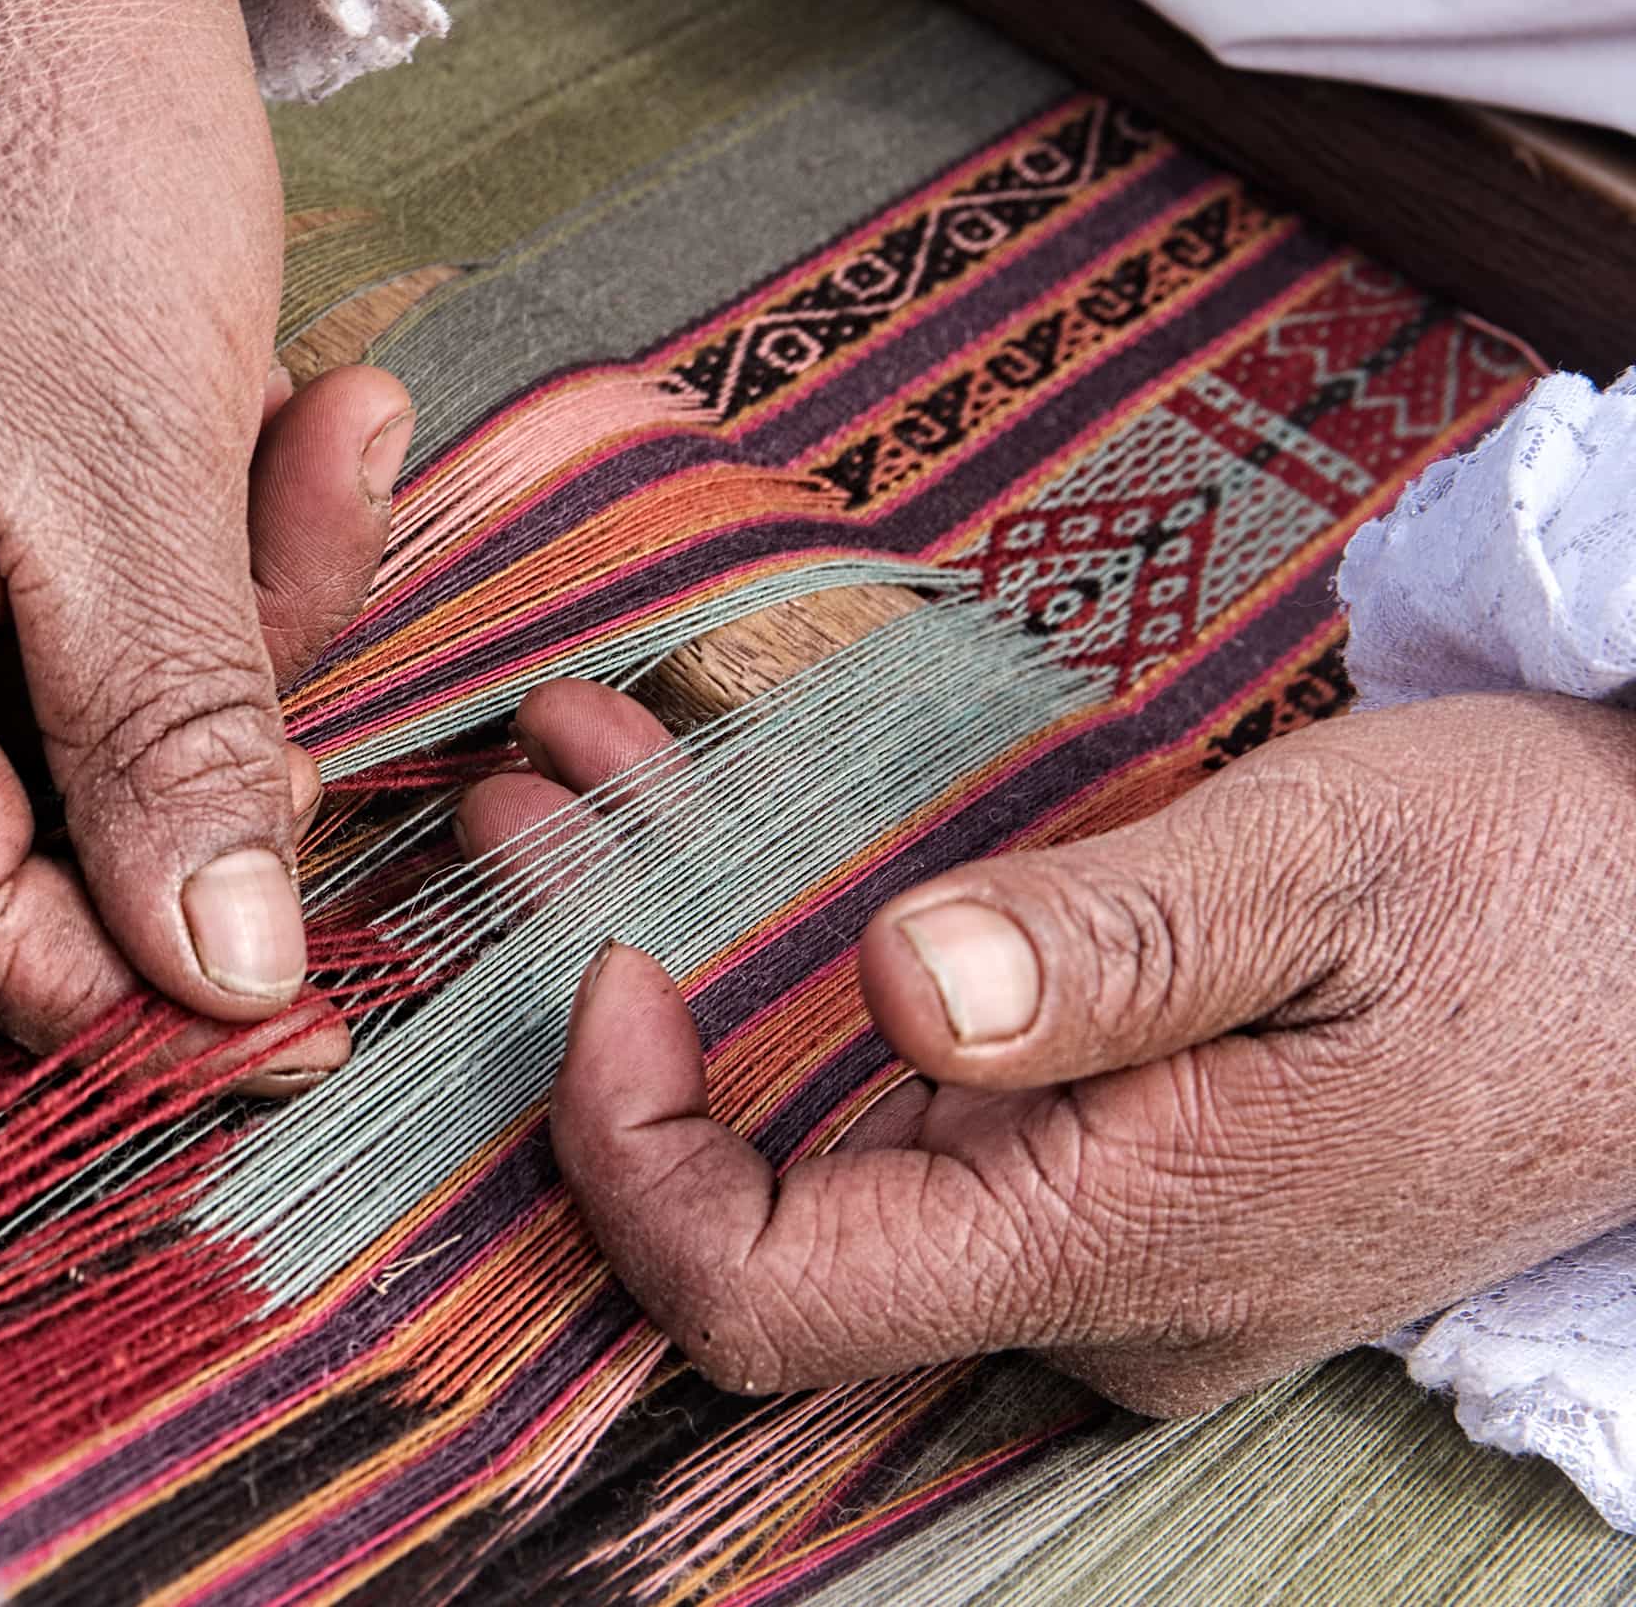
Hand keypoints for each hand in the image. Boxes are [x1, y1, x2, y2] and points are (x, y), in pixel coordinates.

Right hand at [0, 0, 410, 1072]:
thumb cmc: (65, 147)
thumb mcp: (150, 472)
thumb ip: (176, 745)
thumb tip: (226, 989)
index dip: (131, 976)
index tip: (304, 992)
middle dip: (188, 750)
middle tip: (320, 580)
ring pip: (5, 735)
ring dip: (191, 639)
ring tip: (318, 441)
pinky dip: (140, 574)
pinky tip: (260, 423)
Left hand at [462, 677, 1635, 1411]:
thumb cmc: (1538, 892)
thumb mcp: (1331, 865)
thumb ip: (1111, 944)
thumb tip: (901, 993)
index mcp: (1119, 1246)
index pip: (768, 1296)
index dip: (633, 1151)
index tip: (607, 957)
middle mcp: (1079, 1289)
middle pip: (758, 1210)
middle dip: (615, 1016)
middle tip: (525, 809)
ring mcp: (1092, 1239)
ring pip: (816, 1136)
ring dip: (690, 952)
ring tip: (585, 766)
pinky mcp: (1110, 1169)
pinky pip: (903, 1097)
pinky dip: (792, 960)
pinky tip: (730, 812)